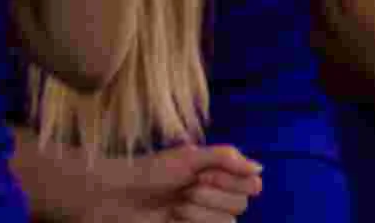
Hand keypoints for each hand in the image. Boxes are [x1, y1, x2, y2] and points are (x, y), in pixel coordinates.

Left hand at [83, 145, 262, 222]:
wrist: (114, 198)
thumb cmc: (150, 172)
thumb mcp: (189, 157)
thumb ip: (227, 159)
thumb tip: (260, 169)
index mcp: (219, 173)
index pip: (252, 184)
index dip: (231, 182)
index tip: (202, 175)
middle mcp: (215, 196)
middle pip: (241, 205)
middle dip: (212, 198)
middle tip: (185, 191)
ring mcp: (202, 218)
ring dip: (200, 214)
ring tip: (175, 208)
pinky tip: (174, 220)